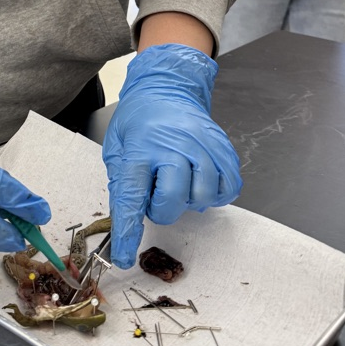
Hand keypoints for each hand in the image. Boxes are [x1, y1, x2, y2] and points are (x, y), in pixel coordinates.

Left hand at [102, 44, 241, 268]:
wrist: (168, 88)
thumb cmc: (139, 119)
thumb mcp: (117, 145)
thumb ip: (122, 180)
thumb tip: (124, 219)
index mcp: (140, 147)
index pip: (131, 197)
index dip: (127, 232)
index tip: (121, 257)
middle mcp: (174, 147)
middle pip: (171, 201)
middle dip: (160, 209)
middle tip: (154, 192)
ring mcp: (203, 147)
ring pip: (201, 197)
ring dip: (187, 200)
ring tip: (177, 181)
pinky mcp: (223, 150)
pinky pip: (226, 188)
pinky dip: (213, 194)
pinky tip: (198, 181)